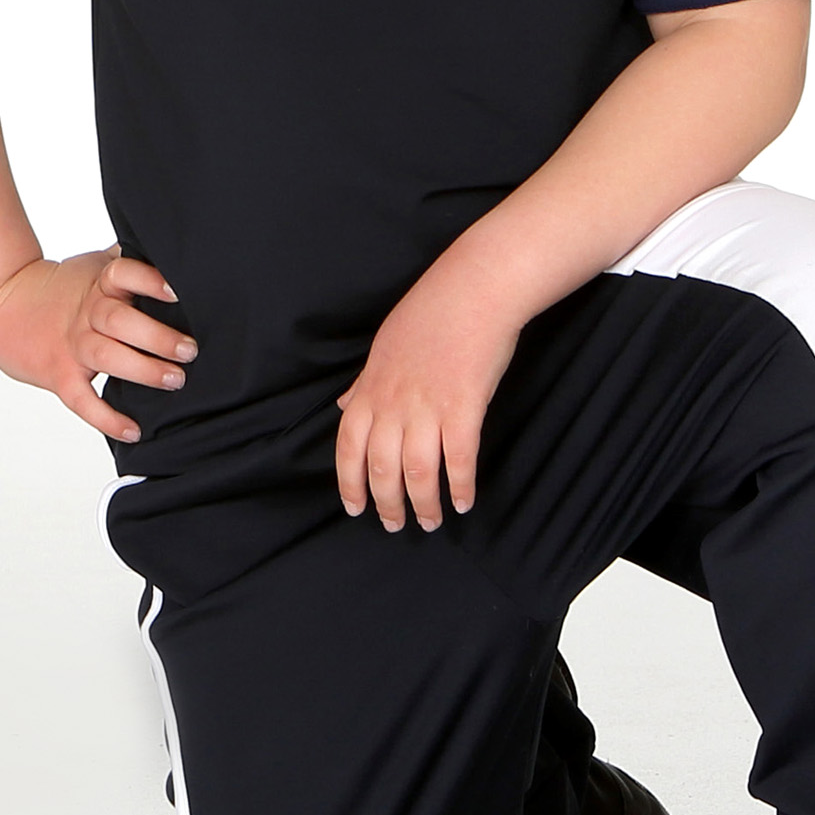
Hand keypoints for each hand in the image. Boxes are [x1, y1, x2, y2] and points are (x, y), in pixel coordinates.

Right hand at [0, 249, 192, 444]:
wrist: (0, 303)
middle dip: (157, 336)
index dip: (149, 281)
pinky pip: (82, 400)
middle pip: (119, 320)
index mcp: (98, 283)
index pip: (123, 274)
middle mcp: (87, 313)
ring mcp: (72, 345)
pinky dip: (107, 418)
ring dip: (143, 369)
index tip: (177, 292)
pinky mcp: (59, 374)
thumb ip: (128, 263)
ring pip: (107, 357)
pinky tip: (133, 430)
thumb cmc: (59, 286)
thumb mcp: (93, 266)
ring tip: (175, 379)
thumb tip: (173, 252)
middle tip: (189, 350)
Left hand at [337, 259, 530, 529]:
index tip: (355, 507)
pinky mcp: (465, 406)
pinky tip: (465, 501)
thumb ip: (364, 384)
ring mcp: (428, 406)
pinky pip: (460, 458)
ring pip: (418, 471)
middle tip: (395, 525)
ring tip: (431, 522)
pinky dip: (461, 485)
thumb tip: (342, 404)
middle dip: (387, 503)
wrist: (472, 289)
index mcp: (372, 388)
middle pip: (381, 467)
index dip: (349, 482)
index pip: (348, 446)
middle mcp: (394, 402)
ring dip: (423, 503)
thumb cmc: (430, 314)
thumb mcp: (383, 347)